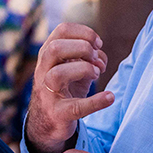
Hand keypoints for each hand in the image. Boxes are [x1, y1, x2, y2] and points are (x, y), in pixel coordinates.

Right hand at [27, 24, 113, 152]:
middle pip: (56, 48)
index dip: (84, 33)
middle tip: (96, 60)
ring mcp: (47, 92)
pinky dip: (96, 101)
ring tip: (97, 75)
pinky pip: (76, 107)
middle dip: (83, 48)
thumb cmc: (64, 88)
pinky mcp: (57, 114)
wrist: (48, 122)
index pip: (62, 30)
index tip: (98, 44)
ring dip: (85, 70)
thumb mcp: (74, 67)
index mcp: (48, 55)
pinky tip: (109, 97)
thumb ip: (88, 57)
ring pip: (58, 74)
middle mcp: (43, 71)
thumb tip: (100, 57)